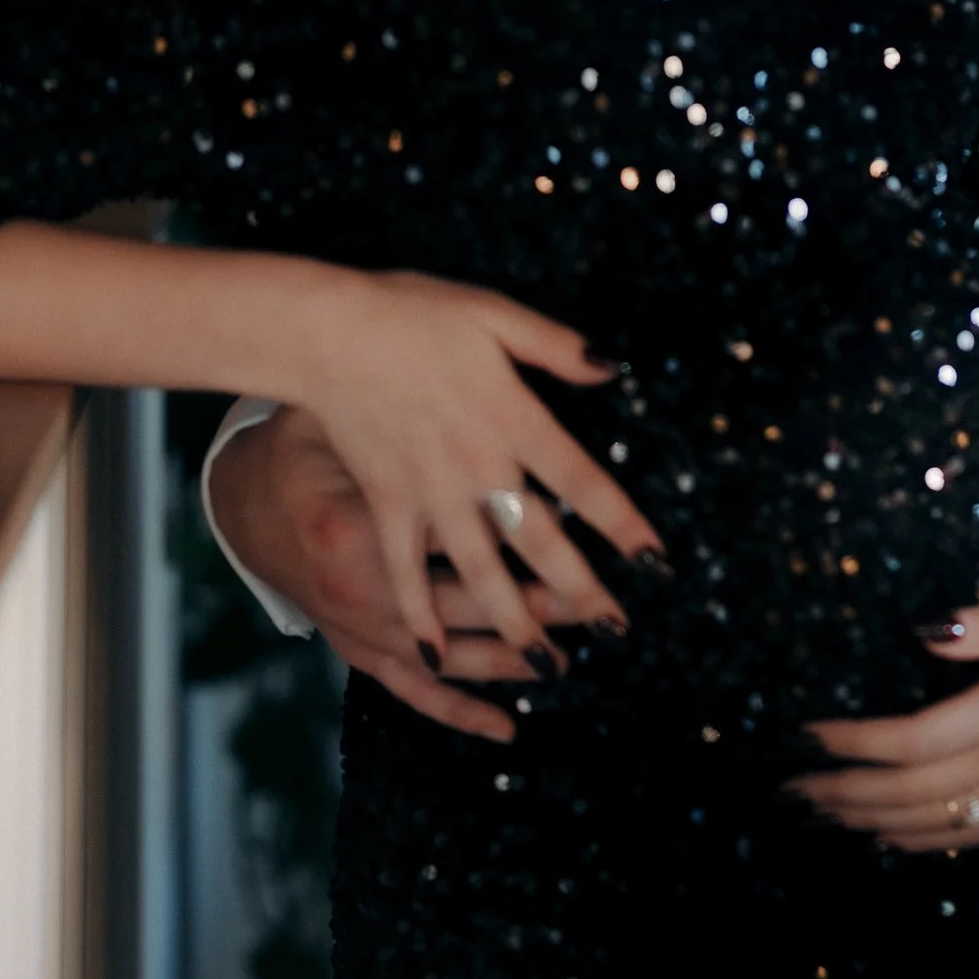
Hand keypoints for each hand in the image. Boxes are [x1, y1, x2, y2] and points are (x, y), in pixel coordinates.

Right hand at [212, 403, 544, 742]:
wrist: (245, 502)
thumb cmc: (307, 449)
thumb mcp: (349, 422)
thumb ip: (411, 433)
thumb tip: (501, 439)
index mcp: (356, 528)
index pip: (455, 543)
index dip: (517, 546)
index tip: (573, 548)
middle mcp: (357, 591)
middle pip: (463, 605)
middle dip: (532, 610)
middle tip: (590, 610)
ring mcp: (357, 628)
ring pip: (448, 656)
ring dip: (509, 660)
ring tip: (564, 659)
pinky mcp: (356, 650)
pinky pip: (412, 692)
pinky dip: (458, 712)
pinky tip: (507, 726)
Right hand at [213, 276, 665, 702]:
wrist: (324, 331)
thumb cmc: (410, 314)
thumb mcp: (494, 312)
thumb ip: (556, 344)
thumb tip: (612, 368)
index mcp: (511, 417)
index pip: (581, 480)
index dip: (621, 522)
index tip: (654, 559)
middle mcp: (475, 465)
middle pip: (538, 541)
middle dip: (580, 590)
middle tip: (616, 629)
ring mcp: (427, 493)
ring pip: (479, 572)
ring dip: (514, 623)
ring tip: (547, 666)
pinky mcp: (385, 505)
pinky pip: (405, 572)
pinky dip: (421, 617)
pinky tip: (440, 657)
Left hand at [788, 587, 978, 853]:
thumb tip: (923, 632)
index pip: (913, 742)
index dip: (854, 744)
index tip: (807, 733)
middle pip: (910, 792)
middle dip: (844, 792)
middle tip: (790, 786)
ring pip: (935, 821)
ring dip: (870, 820)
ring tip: (820, 812)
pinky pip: (971, 835)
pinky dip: (922, 842)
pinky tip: (887, 838)